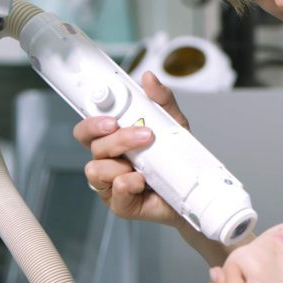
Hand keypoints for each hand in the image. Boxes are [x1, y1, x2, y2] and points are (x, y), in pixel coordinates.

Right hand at [73, 72, 190, 227]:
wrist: (194, 191)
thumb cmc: (176, 158)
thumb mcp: (173, 123)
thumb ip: (161, 100)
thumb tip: (149, 78)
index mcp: (113, 139)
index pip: (88, 128)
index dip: (91, 121)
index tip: (111, 118)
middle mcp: (107, 160)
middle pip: (93, 146)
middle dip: (118, 138)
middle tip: (143, 135)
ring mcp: (111, 183)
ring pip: (96, 169)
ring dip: (122, 162)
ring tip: (145, 164)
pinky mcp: (120, 203)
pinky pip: (115, 191)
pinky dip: (129, 183)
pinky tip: (144, 181)